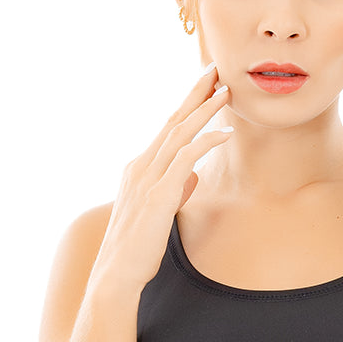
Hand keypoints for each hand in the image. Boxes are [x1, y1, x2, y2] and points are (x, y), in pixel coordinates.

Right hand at [94, 66, 231, 292]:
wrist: (117, 273)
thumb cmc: (138, 246)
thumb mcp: (159, 210)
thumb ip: (175, 189)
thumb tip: (192, 176)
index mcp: (139, 167)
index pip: (167, 127)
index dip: (187, 103)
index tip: (206, 83)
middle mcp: (140, 166)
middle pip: (172, 120)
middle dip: (195, 93)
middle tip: (215, 68)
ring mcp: (147, 179)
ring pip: (179, 134)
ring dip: (205, 110)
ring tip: (226, 92)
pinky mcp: (158, 195)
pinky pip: (185, 161)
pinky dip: (205, 142)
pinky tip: (225, 133)